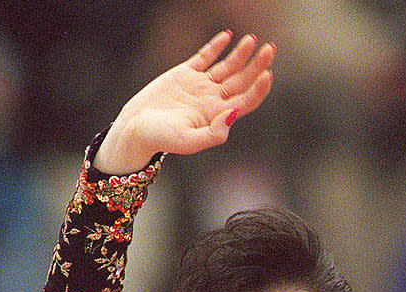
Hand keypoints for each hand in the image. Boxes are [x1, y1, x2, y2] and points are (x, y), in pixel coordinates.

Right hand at [94, 31, 274, 174]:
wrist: (135, 129)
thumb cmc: (161, 139)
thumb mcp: (188, 141)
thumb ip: (214, 133)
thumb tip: (234, 114)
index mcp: (217, 117)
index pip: (246, 101)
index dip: (259, 88)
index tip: (267, 73)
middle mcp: (212, 101)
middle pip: (242, 81)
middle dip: (257, 65)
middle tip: (270, 49)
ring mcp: (200, 86)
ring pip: (227, 67)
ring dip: (241, 54)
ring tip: (253, 39)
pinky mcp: (184, 74)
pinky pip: (205, 57)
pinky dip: (216, 46)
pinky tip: (227, 36)